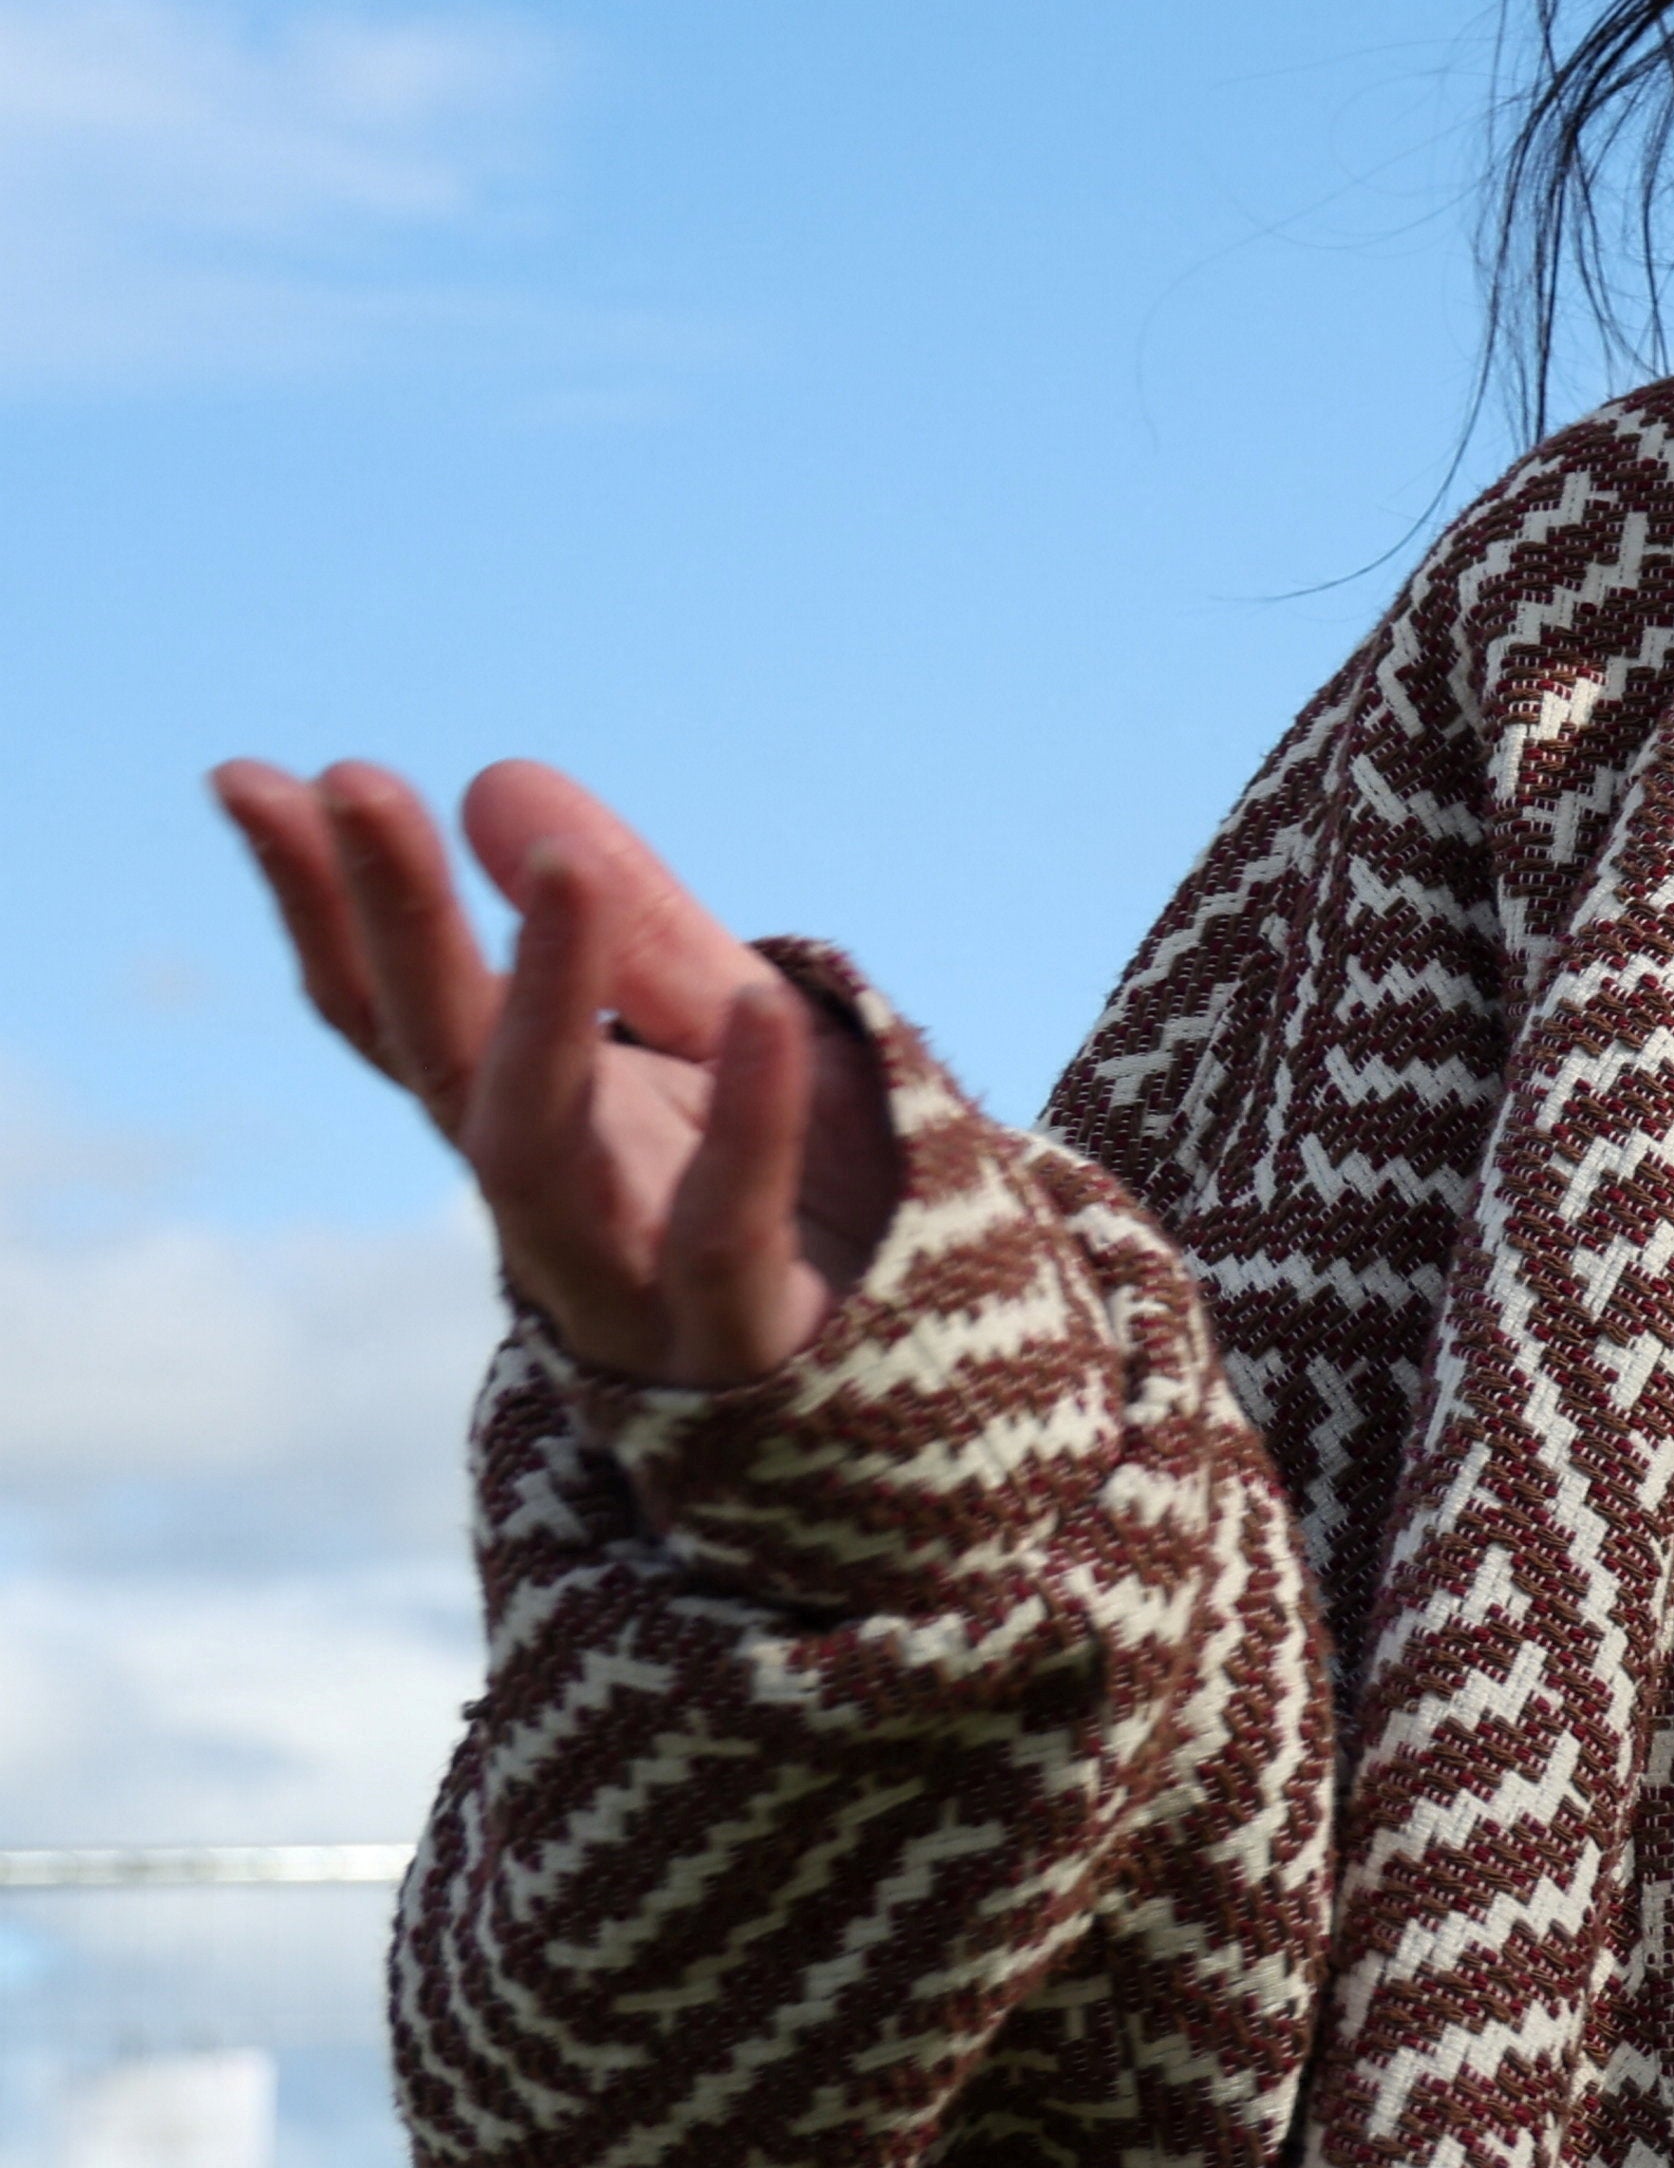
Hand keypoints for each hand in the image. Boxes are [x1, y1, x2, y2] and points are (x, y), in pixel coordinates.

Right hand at [209, 757, 893, 1389]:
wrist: (930, 1389)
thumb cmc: (817, 1200)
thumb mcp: (727, 1025)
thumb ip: (629, 922)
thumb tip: (495, 777)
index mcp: (536, 1122)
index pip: (394, 1010)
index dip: (321, 903)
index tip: (250, 778)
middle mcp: (548, 1201)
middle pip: (438, 1058)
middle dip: (393, 922)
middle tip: (353, 780)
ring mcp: (626, 1275)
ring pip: (537, 1148)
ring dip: (539, 1007)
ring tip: (564, 865)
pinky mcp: (739, 1330)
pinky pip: (727, 1224)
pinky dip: (745, 1119)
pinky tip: (756, 1009)